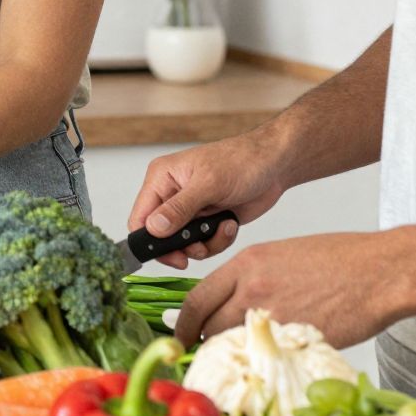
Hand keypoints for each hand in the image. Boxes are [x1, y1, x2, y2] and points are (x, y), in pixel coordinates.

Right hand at [126, 130, 288, 267]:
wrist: (275, 166)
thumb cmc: (243, 161)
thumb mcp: (209, 184)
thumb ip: (179, 208)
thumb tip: (153, 228)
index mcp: (161, 179)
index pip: (140, 217)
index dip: (150, 240)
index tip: (171, 254)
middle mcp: (171, 195)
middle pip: (161, 236)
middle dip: (182, 246)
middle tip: (200, 248)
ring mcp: (190, 210)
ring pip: (183, 244)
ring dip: (205, 244)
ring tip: (223, 227)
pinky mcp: (207, 221)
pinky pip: (203, 244)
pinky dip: (218, 240)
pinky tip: (230, 223)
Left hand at [174, 232, 399, 348]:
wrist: (380, 272)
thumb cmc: (339, 260)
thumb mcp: (280, 257)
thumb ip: (249, 279)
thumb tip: (230, 303)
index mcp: (245, 265)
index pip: (196, 300)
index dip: (183, 324)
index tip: (180, 335)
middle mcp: (252, 290)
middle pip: (208, 328)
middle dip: (204, 344)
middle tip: (207, 353)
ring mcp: (274, 317)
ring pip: (234, 346)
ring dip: (230, 356)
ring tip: (237, 360)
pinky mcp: (297, 340)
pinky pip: (266, 358)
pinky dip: (262, 364)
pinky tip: (268, 366)